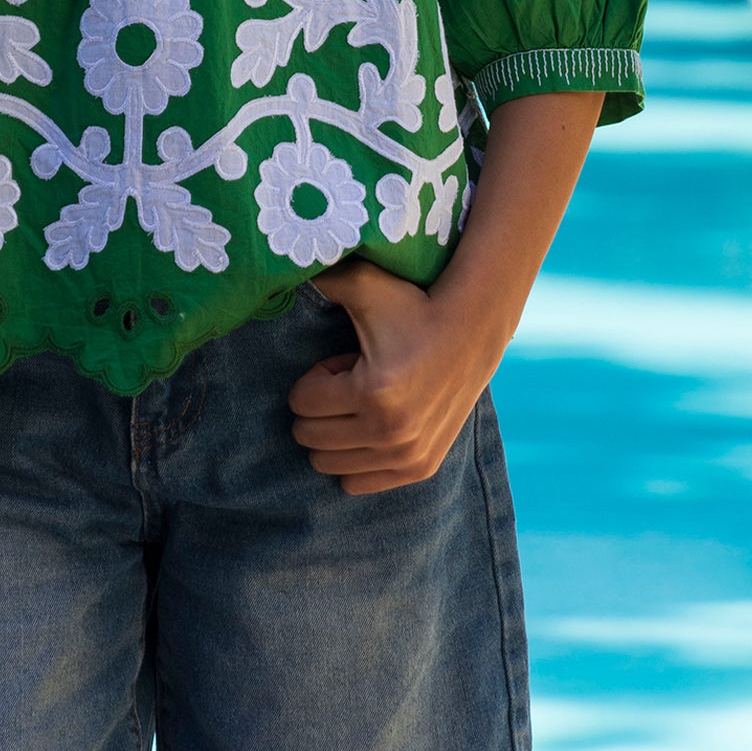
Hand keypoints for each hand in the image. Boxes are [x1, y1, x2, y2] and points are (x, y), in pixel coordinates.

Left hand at [286, 256, 499, 494]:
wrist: (471, 334)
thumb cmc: (412, 307)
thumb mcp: (367, 286)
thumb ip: (322, 277)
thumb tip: (280, 265)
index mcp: (372, 392)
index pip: (301, 403)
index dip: (316, 377)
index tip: (343, 361)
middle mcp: (390, 432)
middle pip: (310, 438)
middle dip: (321, 407)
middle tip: (350, 382)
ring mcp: (407, 456)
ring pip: (328, 465)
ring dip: (337, 432)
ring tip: (364, 402)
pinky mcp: (420, 469)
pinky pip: (356, 485)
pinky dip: (354, 458)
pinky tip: (375, 424)